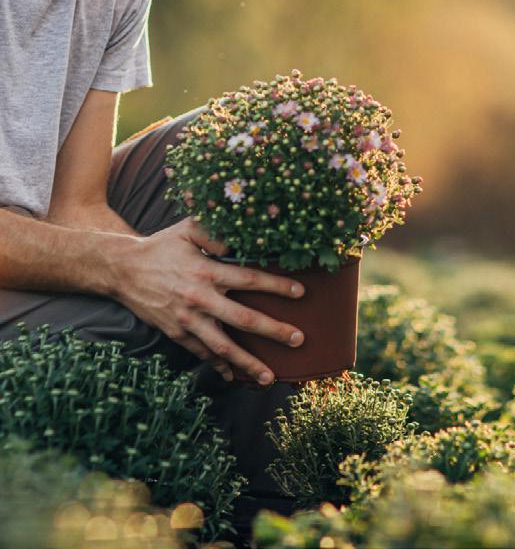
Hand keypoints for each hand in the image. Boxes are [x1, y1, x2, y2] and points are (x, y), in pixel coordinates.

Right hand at [109, 218, 304, 383]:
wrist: (123, 270)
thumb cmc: (162, 246)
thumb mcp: (188, 228)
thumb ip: (216, 231)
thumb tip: (242, 240)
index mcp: (207, 271)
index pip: (250, 279)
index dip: (277, 286)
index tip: (300, 292)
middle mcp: (200, 299)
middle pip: (244, 318)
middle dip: (274, 330)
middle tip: (299, 339)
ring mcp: (188, 320)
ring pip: (223, 346)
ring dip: (248, 362)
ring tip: (270, 376)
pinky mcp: (176, 333)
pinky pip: (201, 353)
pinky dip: (218, 365)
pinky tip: (232, 375)